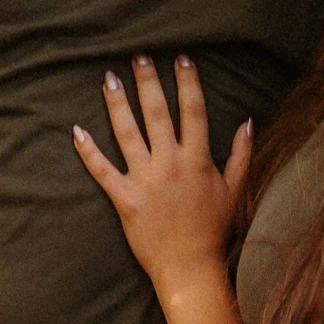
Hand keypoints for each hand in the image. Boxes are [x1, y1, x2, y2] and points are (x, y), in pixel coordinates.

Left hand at [74, 55, 250, 294]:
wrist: (190, 268)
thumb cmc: (213, 229)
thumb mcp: (234, 189)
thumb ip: (241, 154)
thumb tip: (247, 121)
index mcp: (196, 159)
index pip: (192, 111)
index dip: (187, 82)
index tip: (181, 58)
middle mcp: (170, 164)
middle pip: (156, 113)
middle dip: (147, 81)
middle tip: (138, 55)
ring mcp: (145, 180)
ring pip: (127, 133)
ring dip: (116, 104)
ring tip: (109, 78)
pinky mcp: (124, 198)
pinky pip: (102, 170)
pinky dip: (88, 151)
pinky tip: (77, 130)